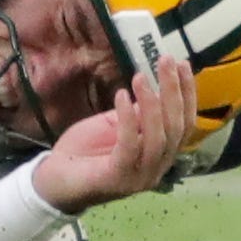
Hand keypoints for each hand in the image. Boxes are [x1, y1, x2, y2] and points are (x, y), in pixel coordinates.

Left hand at [32, 55, 194, 213]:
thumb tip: (152, 89)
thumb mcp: (113, 126)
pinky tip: (120, 95)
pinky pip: (129, 145)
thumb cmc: (84, 152)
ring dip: (152, 103)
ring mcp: (140, 176)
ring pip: (159, 138)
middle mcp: (157, 167)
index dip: (187, 94)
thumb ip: (135, 114)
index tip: (183, 64)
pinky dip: (127, 119)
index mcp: (160, 155)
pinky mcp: (118, 177)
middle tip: (166, 61)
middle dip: (174, 91)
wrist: (53, 180)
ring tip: (140, 76)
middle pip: (176, 128)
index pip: (184, 123)